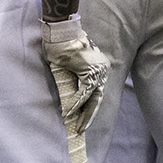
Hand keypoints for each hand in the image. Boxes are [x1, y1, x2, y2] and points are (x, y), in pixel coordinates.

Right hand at [41, 16, 110, 131]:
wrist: (61, 32)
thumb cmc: (62, 44)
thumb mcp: (71, 64)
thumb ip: (74, 78)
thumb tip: (70, 93)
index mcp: (99, 67)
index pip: (97, 93)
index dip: (90, 108)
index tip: (83, 120)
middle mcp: (102, 70)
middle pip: (98, 98)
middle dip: (89, 116)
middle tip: (82, 130)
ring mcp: (97, 71)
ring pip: (92, 98)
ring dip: (83, 114)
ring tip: (77, 127)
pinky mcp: (88, 71)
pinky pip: (83, 92)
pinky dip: (76, 103)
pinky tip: (69, 113)